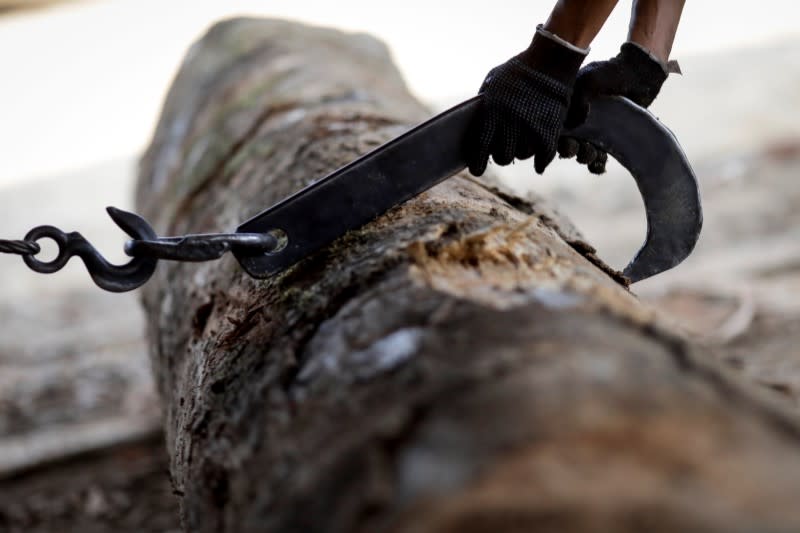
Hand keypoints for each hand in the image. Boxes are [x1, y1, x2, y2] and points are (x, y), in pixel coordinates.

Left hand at [468, 26, 586, 176]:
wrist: (551, 60)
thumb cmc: (519, 68)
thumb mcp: (493, 81)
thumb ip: (484, 102)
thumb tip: (476, 121)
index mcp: (492, 112)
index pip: (481, 148)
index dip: (477, 163)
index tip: (477, 170)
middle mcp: (510, 124)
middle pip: (503, 157)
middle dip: (501, 156)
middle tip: (503, 151)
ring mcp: (531, 128)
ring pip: (523, 155)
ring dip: (521, 152)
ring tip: (522, 144)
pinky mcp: (550, 131)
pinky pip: (543, 156)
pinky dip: (541, 162)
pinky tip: (538, 164)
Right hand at [561, 42, 670, 173]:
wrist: (639, 71)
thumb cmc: (611, 72)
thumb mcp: (588, 81)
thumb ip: (577, 101)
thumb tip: (571, 125)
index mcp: (567, 106)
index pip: (554, 126)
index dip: (553, 138)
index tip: (560, 141)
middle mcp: (578, 119)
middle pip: (566, 142)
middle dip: (569, 149)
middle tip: (575, 148)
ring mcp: (594, 130)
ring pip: (582, 151)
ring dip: (583, 157)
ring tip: (592, 154)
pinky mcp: (610, 138)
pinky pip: (600, 156)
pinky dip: (597, 164)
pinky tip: (600, 165)